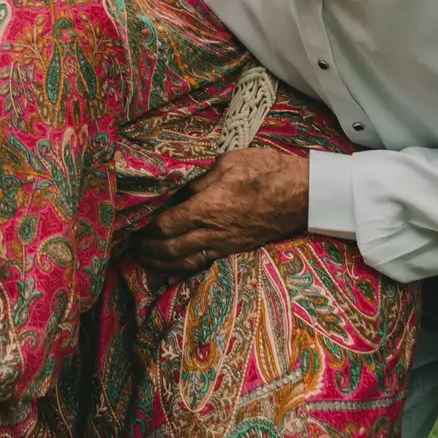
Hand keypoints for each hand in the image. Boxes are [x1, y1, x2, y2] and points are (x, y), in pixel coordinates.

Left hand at [132, 148, 308, 273]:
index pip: (167, 225)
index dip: (148, 229)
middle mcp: (214, 231)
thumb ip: (199, 179)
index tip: (135, 227)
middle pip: (172, 248)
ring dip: (163, 263)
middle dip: (149, 250)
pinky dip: (185, 271)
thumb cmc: (267, 171)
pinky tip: (173, 275)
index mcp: (208, 207)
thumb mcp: (228, 162)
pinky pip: (206, 264)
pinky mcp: (238, 249)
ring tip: (146, 261)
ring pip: (187, 261)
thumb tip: (179, 189)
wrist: (305, 193)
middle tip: (133, 248)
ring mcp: (227, 244)